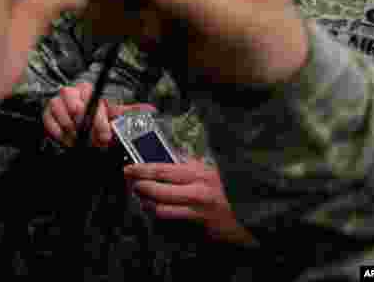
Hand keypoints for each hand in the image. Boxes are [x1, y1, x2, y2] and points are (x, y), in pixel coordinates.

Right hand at [43, 81, 155, 147]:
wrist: (74, 123)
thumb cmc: (94, 118)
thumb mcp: (111, 115)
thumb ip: (128, 113)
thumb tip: (150, 109)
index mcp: (87, 89)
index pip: (93, 102)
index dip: (100, 122)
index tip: (105, 136)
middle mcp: (70, 92)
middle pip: (76, 108)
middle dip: (87, 129)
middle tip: (94, 141)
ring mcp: (56, 102)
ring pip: (64, 117)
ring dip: (75, 133)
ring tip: (83, 140)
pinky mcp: (46, 114)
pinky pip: (51, 125)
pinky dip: (61, 136)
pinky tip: (70, 140)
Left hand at [124, 159, 258, 245]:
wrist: (245, 211)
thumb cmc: (222, 189)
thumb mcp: (206, 170)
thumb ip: (185, 162)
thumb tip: (162, 153)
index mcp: (198, 172)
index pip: (163, 169)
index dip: (142, 169)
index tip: (128, 168)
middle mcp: (198, 189)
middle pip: (158, 188)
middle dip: (139, 186)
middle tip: (132, 183)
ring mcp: (197, 208)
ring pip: (160, 207)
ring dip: (146, 202)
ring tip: (142, 197)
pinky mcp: (197, 222)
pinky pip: (170, 218)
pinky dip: (158, 212)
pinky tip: (154, 208)